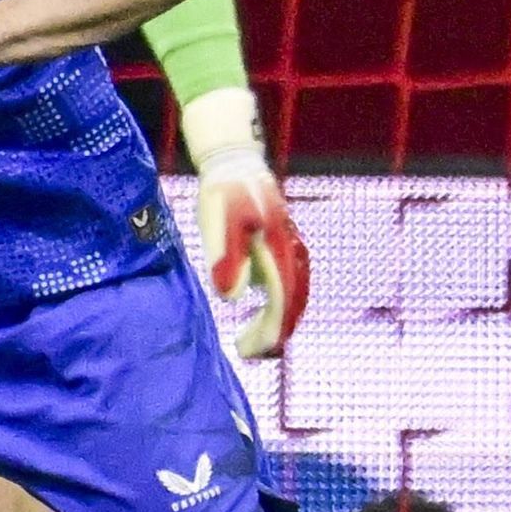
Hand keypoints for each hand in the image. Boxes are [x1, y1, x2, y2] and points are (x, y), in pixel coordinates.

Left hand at [186, 92, 308, 357]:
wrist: (235, 160)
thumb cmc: (222, 192)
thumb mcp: (216, 223)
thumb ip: (225, 258)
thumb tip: (230, 297)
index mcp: (276, 250)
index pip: (281, 301)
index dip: (269, 331)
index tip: (250, 351)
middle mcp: (289, 251)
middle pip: (292, 301)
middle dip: (274, 331)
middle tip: (249, 352)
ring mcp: (288, 247)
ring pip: (294, 292)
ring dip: (278, 319)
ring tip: (255, 338)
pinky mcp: (281, 243)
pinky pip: (289, 281)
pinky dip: (279, 302)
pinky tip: (261, 308)